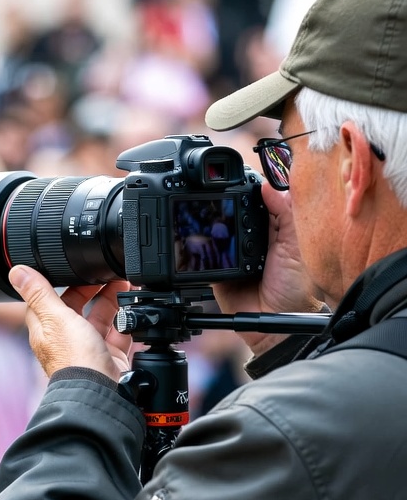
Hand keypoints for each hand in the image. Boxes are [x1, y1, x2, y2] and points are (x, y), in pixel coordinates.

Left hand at [9, 266, 132, 379]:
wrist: (101, 391)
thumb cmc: (74, 359)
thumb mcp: (55, 318)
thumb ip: (39, 293)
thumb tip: (16, 271)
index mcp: (47, 328)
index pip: (48, 299)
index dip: (61, 283)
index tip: (76, 268)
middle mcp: (66, 338)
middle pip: (78, 307)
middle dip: (93, 289)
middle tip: (108, 273)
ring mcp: (89, 347)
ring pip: (100, 318)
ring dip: (112, 300)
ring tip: (126, 283)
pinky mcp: (109, 356)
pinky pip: (119, 333)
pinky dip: (127, 321)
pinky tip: (134, 309)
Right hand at [212, 182, 324, 354]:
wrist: (276, 322)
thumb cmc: (295, 288)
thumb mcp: (296, 245)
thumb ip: (286, 213)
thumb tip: (268, 185)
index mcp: (273, 229)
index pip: (257, 202)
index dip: (249, 189)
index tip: (240, 176)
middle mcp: (251, 239)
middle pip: (232, 212)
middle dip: (225, 204)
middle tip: (220, 193)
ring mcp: (231, 254)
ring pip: (217, 230)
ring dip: (212, 224)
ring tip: (211, 214)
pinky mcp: (215, 269)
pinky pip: (204, 254)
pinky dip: (202, 246)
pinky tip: (203, 238)